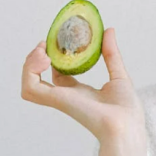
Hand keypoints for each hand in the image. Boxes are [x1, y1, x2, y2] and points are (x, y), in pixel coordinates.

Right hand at [21, 27, 144, 142]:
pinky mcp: (56, 100)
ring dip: (29, 64)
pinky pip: (30, 87)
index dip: (54, 56)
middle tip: (44, 45)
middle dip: (35, 59)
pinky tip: (45, 59)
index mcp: (80, 92)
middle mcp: (66, 96)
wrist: (126, 125)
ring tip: (42, 52)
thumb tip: (109, 30)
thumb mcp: (118, 74)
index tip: (57, 41)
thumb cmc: (126, 110)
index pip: (58, 73)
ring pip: (29, 82)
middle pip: (38, 77)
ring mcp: (59, 98)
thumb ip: (111, 54)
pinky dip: (30, 72)